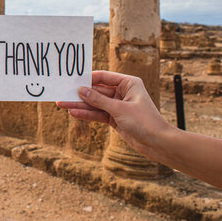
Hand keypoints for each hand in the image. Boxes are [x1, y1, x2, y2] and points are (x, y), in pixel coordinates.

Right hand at [57, 71, 172, 158]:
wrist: (158, 143)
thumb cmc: (145, 122)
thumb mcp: (119, 109)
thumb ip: (98, 100)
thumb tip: (81, 90)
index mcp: (128, 83)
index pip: (103, 77)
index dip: (87, 79)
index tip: (72, 80)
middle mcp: (122, 92)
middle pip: (97, 91)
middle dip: (80, 94)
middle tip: (63, 94)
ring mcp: (118, 106)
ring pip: (95, 104)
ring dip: (80, 105)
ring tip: (63, 104)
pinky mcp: (115, 118)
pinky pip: (98, 114)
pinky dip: (87, 114)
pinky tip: (74, 113)